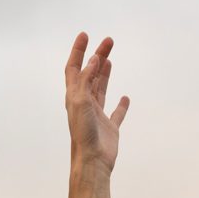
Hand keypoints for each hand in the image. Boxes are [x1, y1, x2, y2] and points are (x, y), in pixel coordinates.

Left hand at [65, 32, 129, 173]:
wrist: (92, 162)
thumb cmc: (83, 134)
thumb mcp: (80, 101)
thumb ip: (85, 79)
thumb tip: (94, 59)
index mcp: (74, 97)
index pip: (74, 69)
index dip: (78, 52)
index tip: (85, 35)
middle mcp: (84, 104)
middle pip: (90, 75)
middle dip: (97, 56)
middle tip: (109, 41)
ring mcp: (97, 116)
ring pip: (100, 89)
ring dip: (104, 73)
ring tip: (110, 59)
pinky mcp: (109, 128)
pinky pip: (116, 113)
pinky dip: (121, 105)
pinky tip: (125, 98)